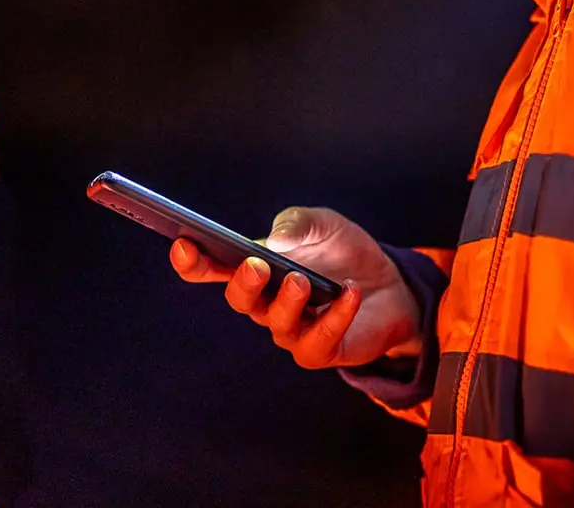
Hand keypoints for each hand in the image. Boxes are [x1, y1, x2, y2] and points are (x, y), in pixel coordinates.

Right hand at [170, 206, 421, 369]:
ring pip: (276, 324)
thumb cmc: (343, 252)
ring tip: (303, 281)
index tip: (184, 244)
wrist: (389, 282)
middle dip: (244, 284)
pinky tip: (350, 292)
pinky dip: (335, 316)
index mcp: (257, 268)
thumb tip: (276, 238)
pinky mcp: (321, 349)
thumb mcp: (323, 224)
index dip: (194, 261)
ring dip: (288, 301)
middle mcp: (267, 303)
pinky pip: (318, 342)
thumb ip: (297, 223)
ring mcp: (292, 329)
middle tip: (256, 266)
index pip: (214, 269)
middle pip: (241, 300)